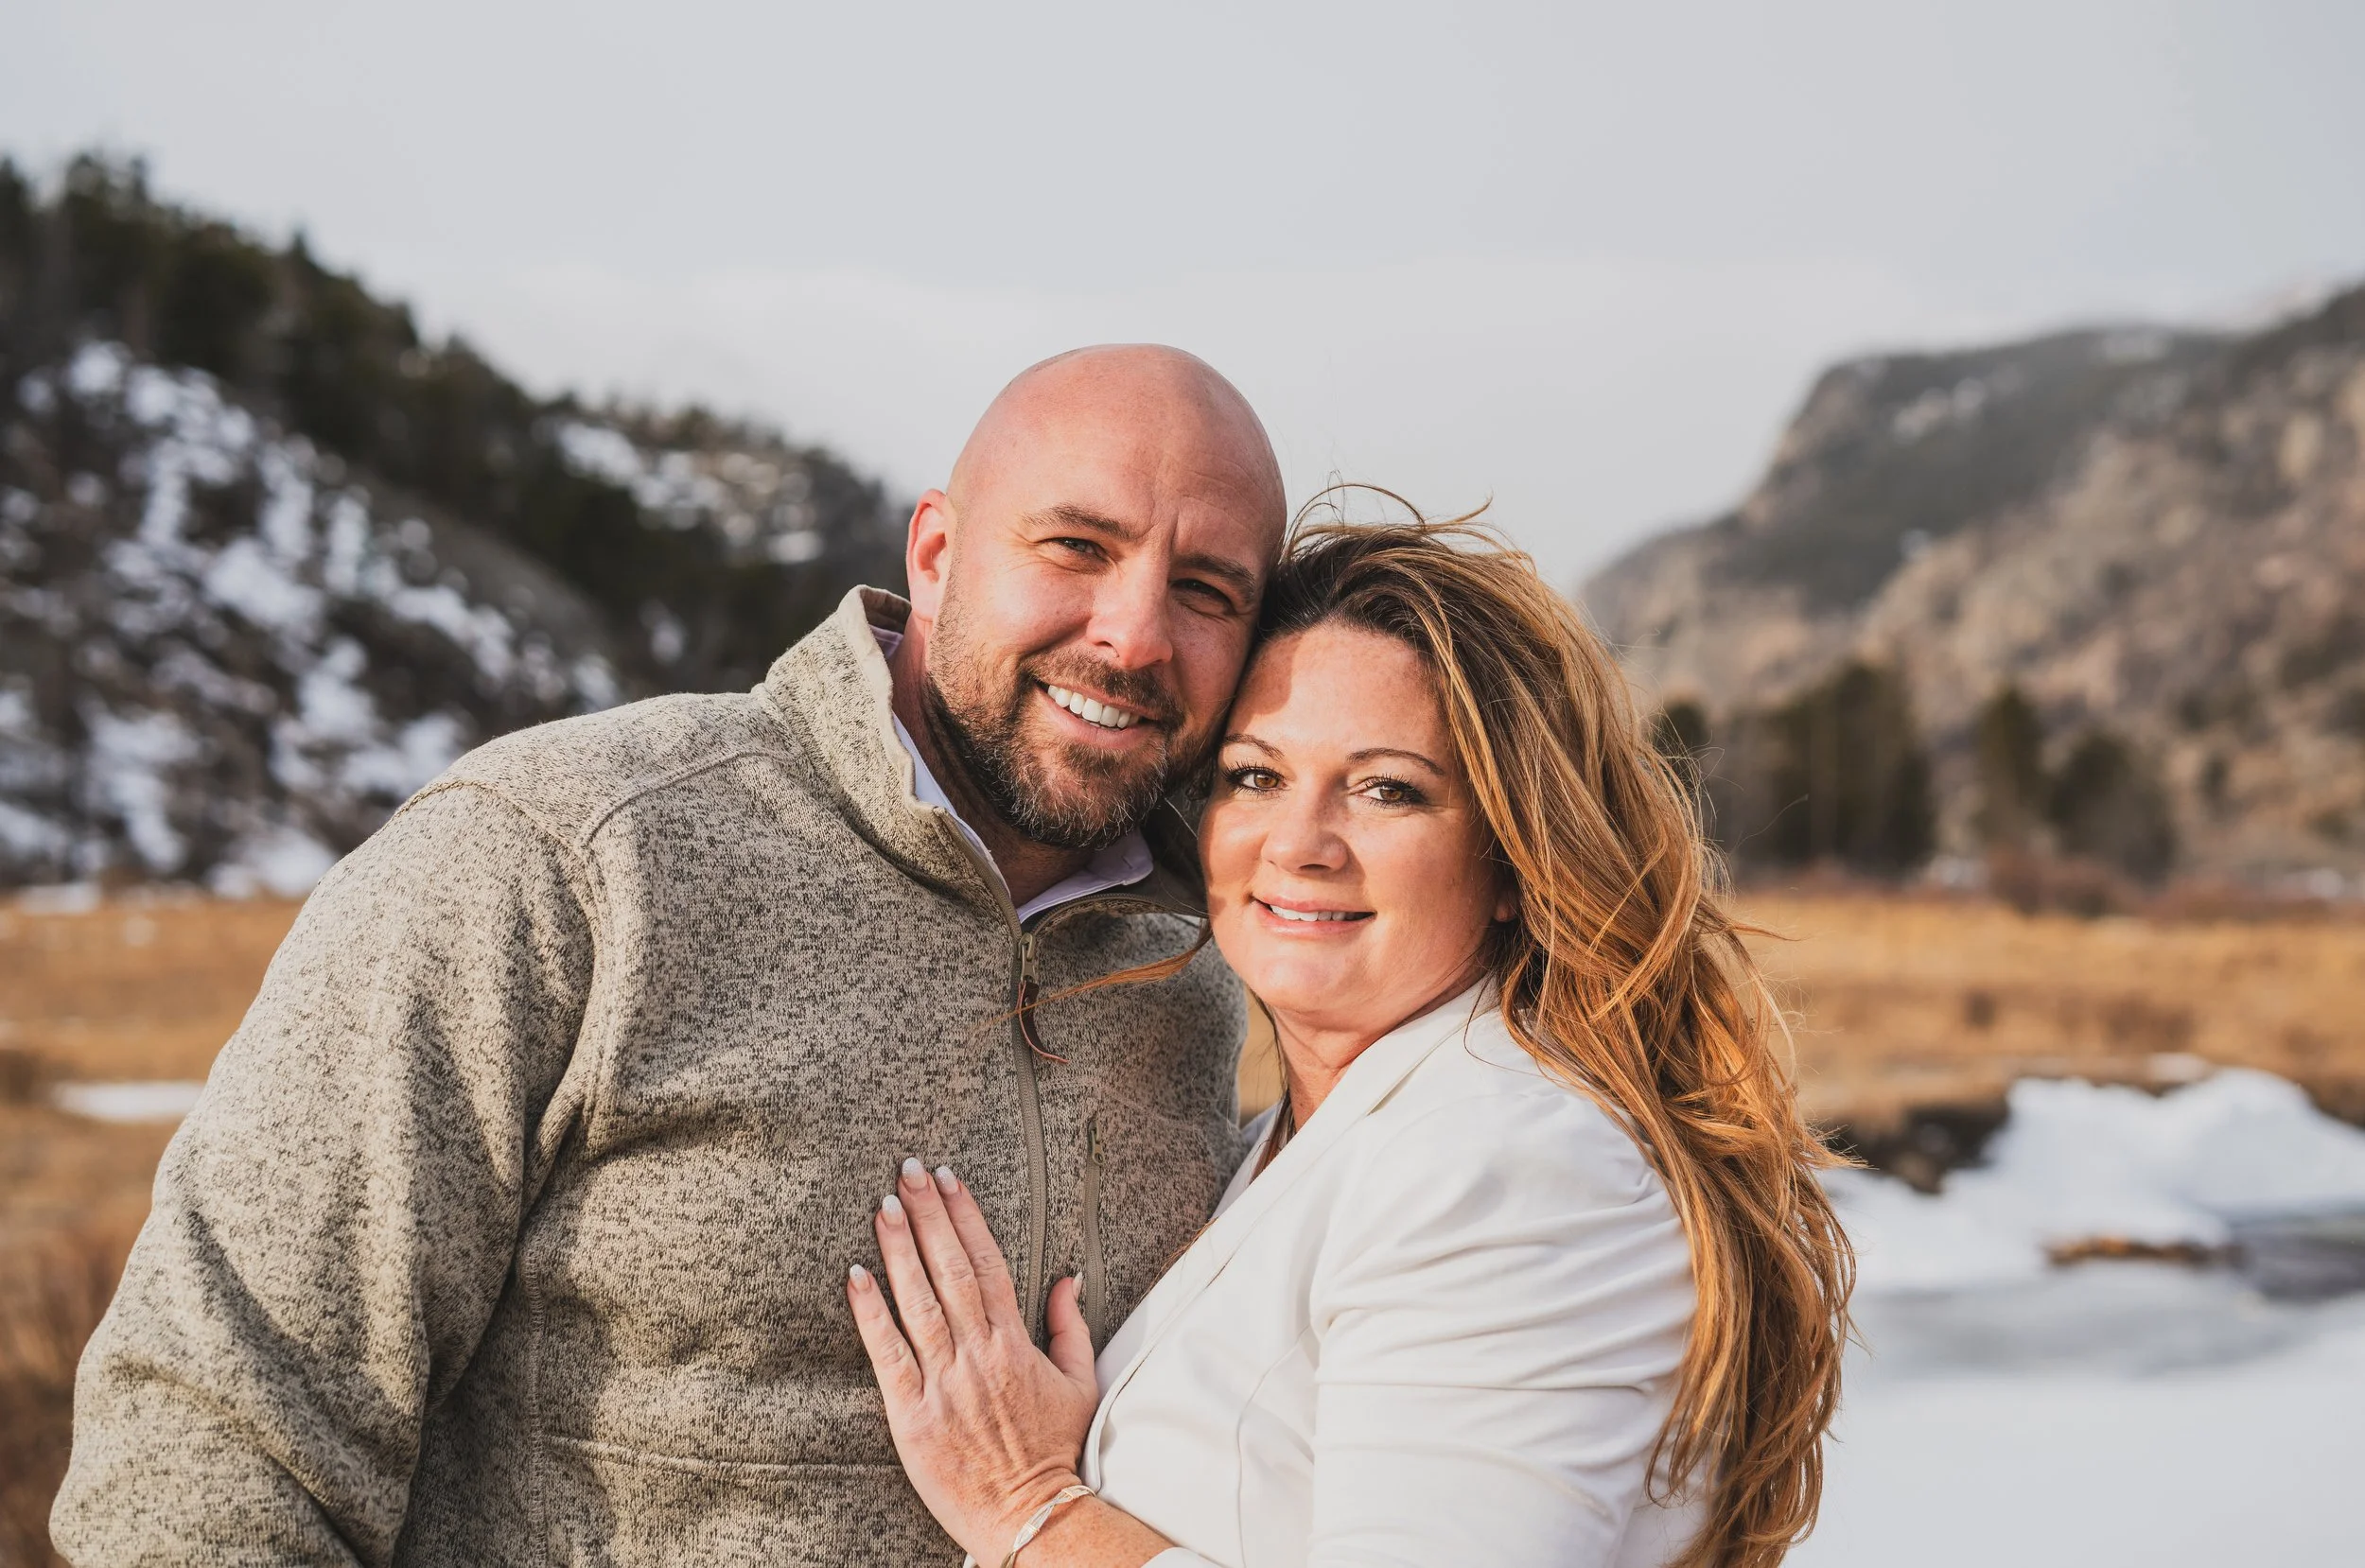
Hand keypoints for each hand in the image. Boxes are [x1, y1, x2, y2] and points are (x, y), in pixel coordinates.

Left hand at [849, 1158, 1099, 1565]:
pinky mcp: (911, 1415)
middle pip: (949, 1269)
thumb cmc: (1056, 1453)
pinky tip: (855, 1275)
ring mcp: (943, 1383)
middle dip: (927, 1213)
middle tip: (908, 1168)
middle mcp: (978, 1355)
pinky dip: (870, 1313)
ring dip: (899, 1249)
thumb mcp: (1080, 1384)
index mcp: (1016, 1344)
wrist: (1031, 1517)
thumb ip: (1070, 1327)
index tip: (950, 1178)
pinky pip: (887, 1354)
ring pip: (917, 1301)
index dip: (966, 1216)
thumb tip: (1066, 1277)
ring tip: (882, 1205)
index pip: (987, 1263)